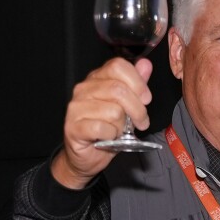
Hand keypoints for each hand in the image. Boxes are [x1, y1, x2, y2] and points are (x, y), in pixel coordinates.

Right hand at [52, 57, 154, 188]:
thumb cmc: (107, 130)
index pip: (118, 66)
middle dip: (137, 109)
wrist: (87, 156)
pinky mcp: (74, 126)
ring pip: (113, 111)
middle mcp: (84, 89)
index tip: (146, 99)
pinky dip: (112, 136)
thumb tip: (145, 64)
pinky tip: (108, 138)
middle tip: (142, 122)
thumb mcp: (126, 106)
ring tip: (119, 131)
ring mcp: (77, 107)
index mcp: (97, 79)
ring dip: (123, 126)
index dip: (137, 82)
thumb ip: (135, 85)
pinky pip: (103, 128)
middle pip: (119, 90)